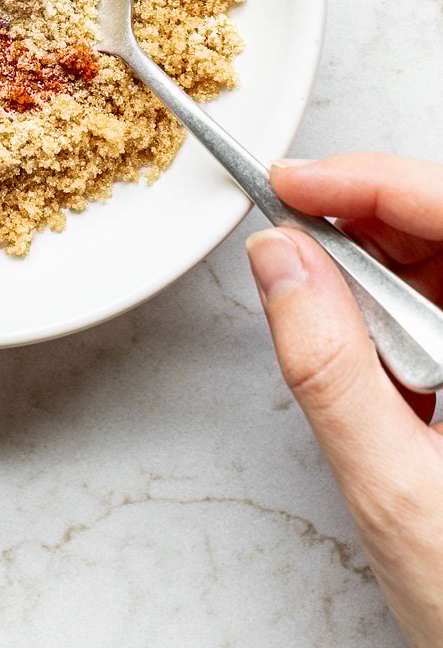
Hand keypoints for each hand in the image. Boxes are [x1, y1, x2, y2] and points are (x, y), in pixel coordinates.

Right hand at [248, 154, 442, 647]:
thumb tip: (281, 262)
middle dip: (366, 210)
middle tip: (288, 219)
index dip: (374, 182)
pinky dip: (390, 302)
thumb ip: (330, 368)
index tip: (296, 182)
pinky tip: (359, 329)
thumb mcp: (394, 493)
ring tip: (317, 286)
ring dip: (375, 257)